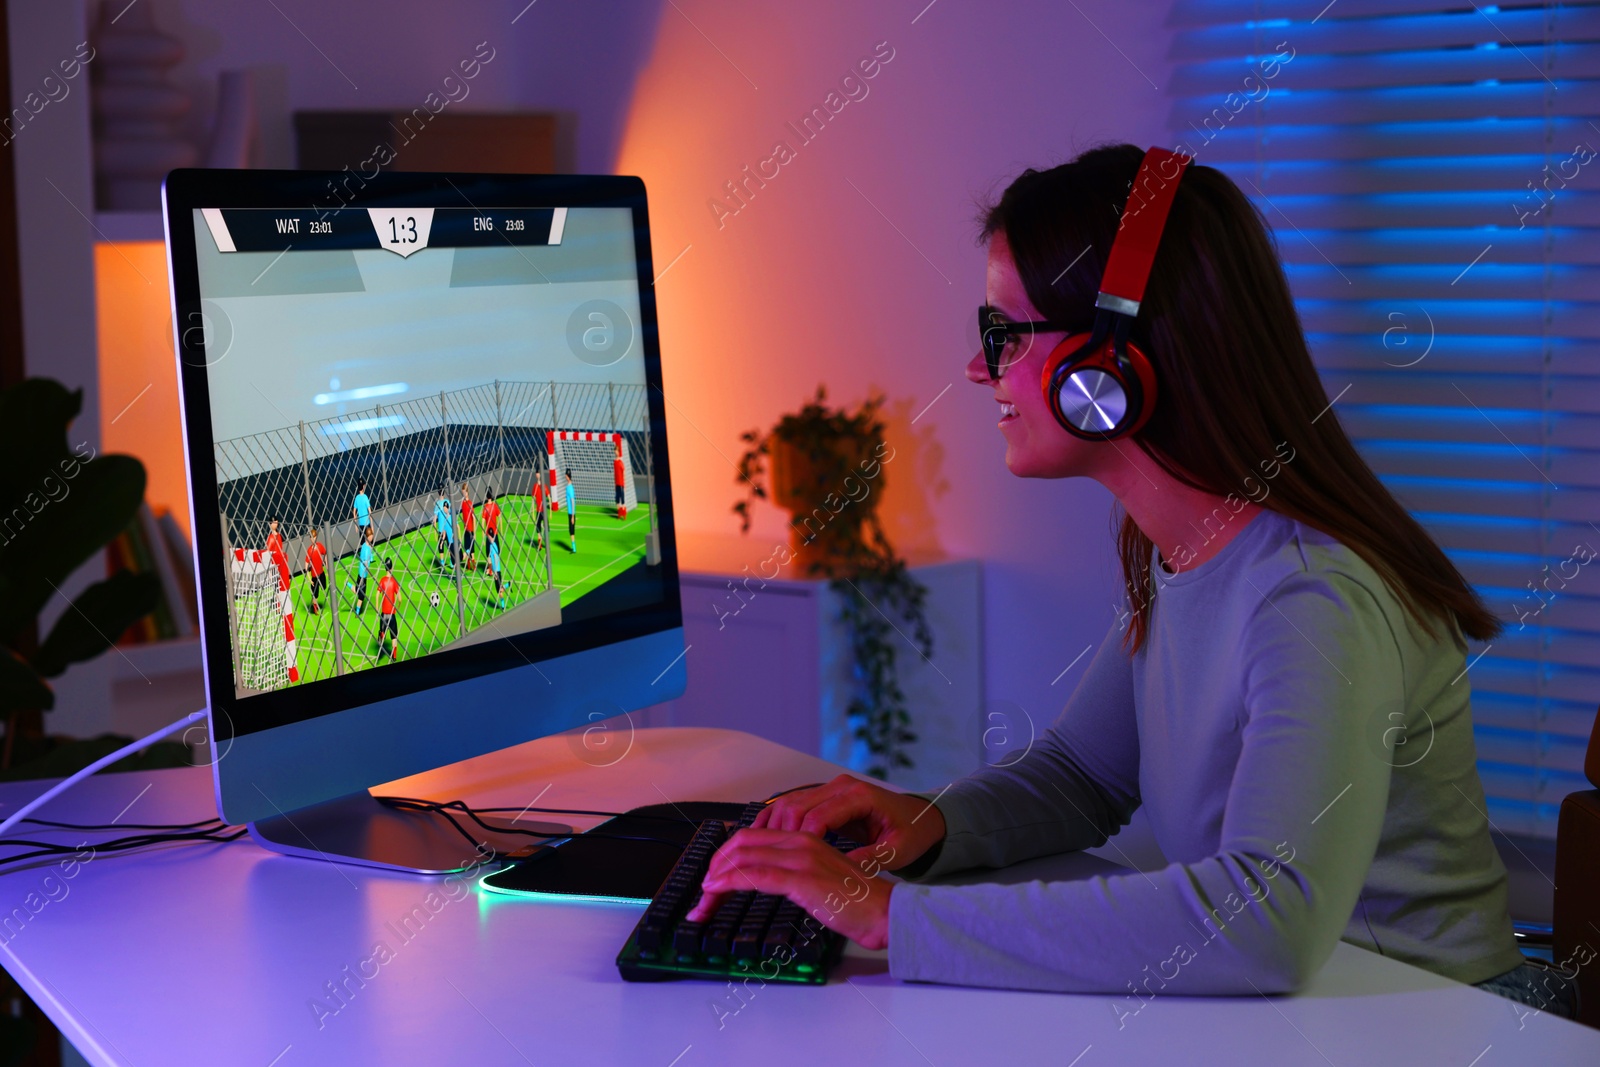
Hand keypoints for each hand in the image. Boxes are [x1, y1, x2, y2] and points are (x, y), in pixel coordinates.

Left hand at [684, 828, 896, 948]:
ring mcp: (801, 858)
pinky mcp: (803, 878)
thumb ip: (795, 874)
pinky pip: (755, 875)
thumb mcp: (820, 880)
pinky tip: (716, 891)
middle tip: (703, 893)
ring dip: (716, 881)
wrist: (886, 912)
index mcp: (804, 838)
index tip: (713, 880)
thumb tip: (767, 882)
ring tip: (704, 902)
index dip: (725, 857)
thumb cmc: (857, 902)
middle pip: (741, 844)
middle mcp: (800, 841)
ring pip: (742, 859)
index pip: (751, 838)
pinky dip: (729, 882)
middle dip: (715, 867)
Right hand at [752, 773, 946, 872]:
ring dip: (772, 826)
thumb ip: (871, 859)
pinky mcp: (825, 798)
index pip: (818, 816)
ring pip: (789, 803)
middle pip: (796, 806)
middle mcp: (841, 787)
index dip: (800, 841)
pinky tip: (761, 836)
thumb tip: (843, 871)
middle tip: (767, 861)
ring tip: (757, 852)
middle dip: (778, 835)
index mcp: (860, 797)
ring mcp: (831, 790)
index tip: (789, 864)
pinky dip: (776, 819)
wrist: (921, 818)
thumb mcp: (897, 851)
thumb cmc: (912, 832)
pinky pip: (793, 804)